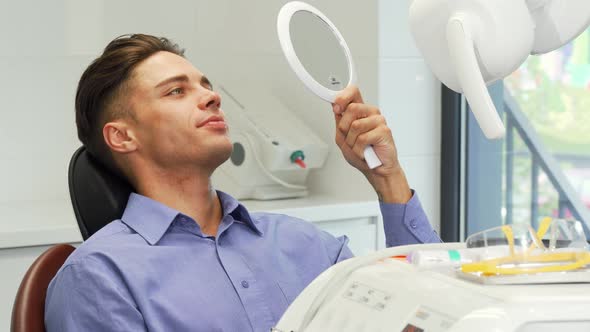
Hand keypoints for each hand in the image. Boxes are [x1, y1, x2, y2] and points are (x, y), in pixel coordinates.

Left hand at [332, 86, 411, 202]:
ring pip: (355, 125)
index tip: (336, 107)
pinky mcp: (384, 131)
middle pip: (351, 108)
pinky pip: (362, 138)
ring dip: (352, 142)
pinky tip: (365, 152)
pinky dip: (359, 150)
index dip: (343, 96)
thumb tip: (335, 106)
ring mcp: (378, 121)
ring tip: (359, 147)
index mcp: (360, 112)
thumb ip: (339, 122)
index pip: (353, 92)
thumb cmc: (362, 155)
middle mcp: (370, 113)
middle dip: (344, 128)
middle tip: (351, 139)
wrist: (376, 170)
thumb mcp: (342, 138)